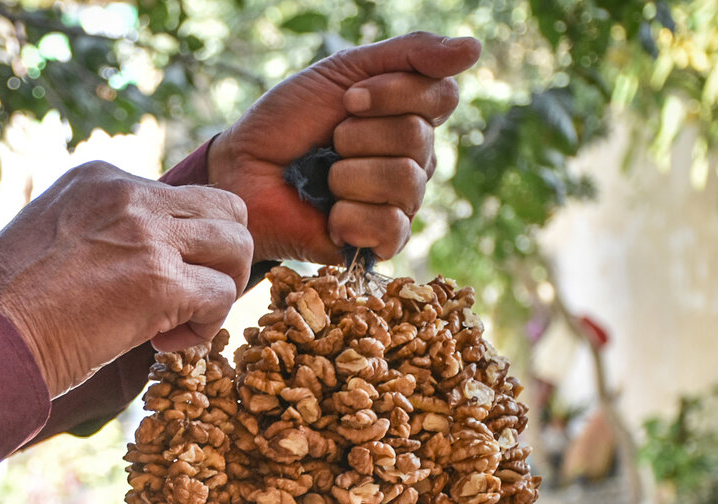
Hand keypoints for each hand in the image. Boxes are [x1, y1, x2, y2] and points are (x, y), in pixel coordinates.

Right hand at [0, 161, 251, 395]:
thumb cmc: (6, 307)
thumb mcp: (54, 238)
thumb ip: (104, 232)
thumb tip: (145, 258)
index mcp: (100, 178)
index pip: (181, 197)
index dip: (182, 246)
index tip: (149, 284)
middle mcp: (127, 193)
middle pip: (226, 209)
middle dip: (220, 259)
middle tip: (188, 299)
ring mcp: (146, 234)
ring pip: (237, 246)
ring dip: (219, 290)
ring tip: (177, 323)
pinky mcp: (160, 281)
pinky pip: (221, 297)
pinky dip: (204, 328)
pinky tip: (163, 344)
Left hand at [208, 32, 480, 263]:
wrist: (241, 170)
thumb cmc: (286, 122)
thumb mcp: (343, 72)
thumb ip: (407, 56)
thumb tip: (475, 47)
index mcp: (410, 117)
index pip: (441, 97)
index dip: (393, 94)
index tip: (347, 99)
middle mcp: (413, 161)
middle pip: (419, 138)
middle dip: (360, 135)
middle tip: (329, 142)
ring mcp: (397, 203)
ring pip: (407, 182)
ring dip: (351, 174)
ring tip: (324, 179)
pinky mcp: (376, 242)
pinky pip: (394, 227)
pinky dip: (353, 216)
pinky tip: (330, 213)